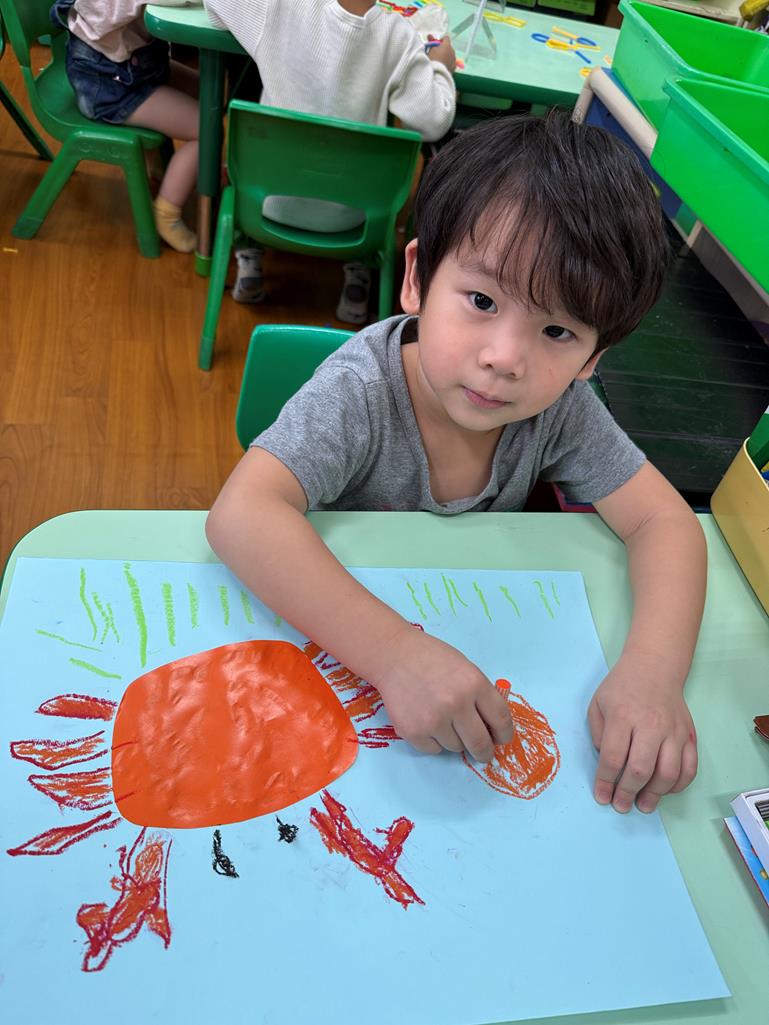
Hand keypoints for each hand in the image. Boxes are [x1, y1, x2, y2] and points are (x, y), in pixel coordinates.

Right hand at [374, 624, 512, 761]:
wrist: (394, 655)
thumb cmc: (432, 659)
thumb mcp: (466, 668)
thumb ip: (481, 696)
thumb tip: (492, 728)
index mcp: (474, 684)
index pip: (501, 721)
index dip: (504, 735)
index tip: (501, 740)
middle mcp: (456, 704)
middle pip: (480, 743)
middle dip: (484, 752)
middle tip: (483, 753)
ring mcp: (434, 720)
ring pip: (456, 747)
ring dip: (454, 739)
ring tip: (441, 717)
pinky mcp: (413, 732)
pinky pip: (434, 749)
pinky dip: (433, 741)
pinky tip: (425, 720)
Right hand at [427, 35, 456, 72]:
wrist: (437, 75)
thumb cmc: (433, 60)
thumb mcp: (430, 50)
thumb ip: (431, 43)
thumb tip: (430, 36)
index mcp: (447, 45)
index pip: (446, 38)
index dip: (440, 40)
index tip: (435, 44)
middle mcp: (452, 51)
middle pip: (448, 47)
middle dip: (443, 49)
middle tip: (436, 53)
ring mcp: (454, 60)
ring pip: (450, 55)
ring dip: (445, 56)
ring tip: (439, 61)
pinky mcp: (453, 68)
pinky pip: (451, 63)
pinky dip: (447, 63)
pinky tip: (442, 67)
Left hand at [587, 653, 697, 813]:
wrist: (654, 667)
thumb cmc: (622, 686)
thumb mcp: (598, 703)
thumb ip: (598, 734)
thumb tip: (607, 763)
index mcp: (623, 716)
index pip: (613, 757)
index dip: (605, 782)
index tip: (601, 796)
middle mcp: (650, 724)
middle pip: (641, 769)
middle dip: (628, 793)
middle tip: (621, 806)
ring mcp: (673, 731)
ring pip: (668, 772)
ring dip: (655, 795)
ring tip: (643, 805)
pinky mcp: (689, 735)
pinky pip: (689, 767)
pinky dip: (679, 784)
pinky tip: (665, 790)